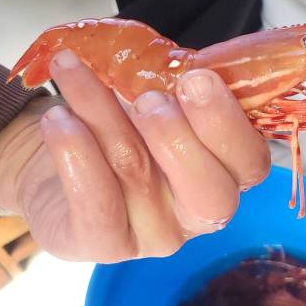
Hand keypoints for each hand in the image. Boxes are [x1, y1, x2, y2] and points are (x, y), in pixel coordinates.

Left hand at [0, 50, 270, 262]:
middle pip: (212, 196)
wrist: (55, 151)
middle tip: (147, 98)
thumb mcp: (159, 94)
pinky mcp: (102, 245)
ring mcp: (153, 234)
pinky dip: (75, 153)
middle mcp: (197, 212)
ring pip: (138, 175)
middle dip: (180, 140)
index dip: (228, 124)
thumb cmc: (122, 120)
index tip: (196, 77)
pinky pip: (96, 205)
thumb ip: (179, 86)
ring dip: (103, 113)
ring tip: (73, 71)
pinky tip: (57, 118)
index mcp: (226, 172)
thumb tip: (187, 61)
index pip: (249, 163)